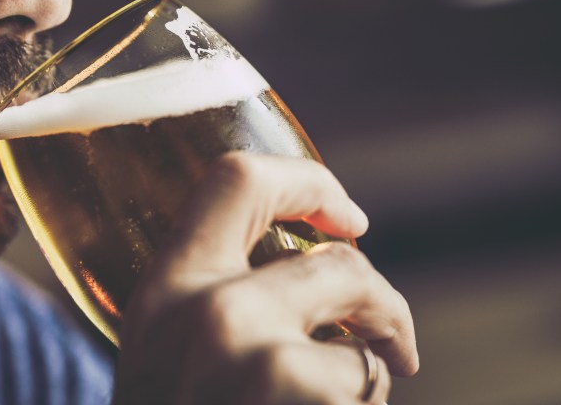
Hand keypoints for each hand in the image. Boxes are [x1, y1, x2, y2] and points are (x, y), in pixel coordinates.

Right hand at [113, 152, 418, 404]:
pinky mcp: (301, 404)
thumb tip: (318, 256)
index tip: (347, 219)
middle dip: (384, 304)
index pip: (238, 178)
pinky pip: (363, 394)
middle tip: (394, 344)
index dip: (309, 182)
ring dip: (368, 379)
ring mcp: (257, 366)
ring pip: (363, 343)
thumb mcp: (168, 352)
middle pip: (341, 264)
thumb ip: (215, 294)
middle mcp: (207, 313)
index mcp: (166, 288)